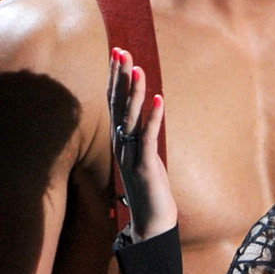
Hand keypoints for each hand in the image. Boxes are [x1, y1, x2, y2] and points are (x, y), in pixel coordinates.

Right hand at [107, 47, 176, 239]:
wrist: (150, 224)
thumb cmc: (148, 190)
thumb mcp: (142, 157)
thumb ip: (140, 137)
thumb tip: (144, 115)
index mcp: (120, 141)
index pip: (114, 102)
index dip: (115, 77)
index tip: (117, 52)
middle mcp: (121, 145)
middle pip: (117, 104)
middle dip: (119, 76)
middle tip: (121, 50)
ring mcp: (131, 156)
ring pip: (129, 119)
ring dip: (135, 93)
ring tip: (139, 69)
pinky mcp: (145, 167)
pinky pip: (148, 138)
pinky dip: (153, 118)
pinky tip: (160, 100)